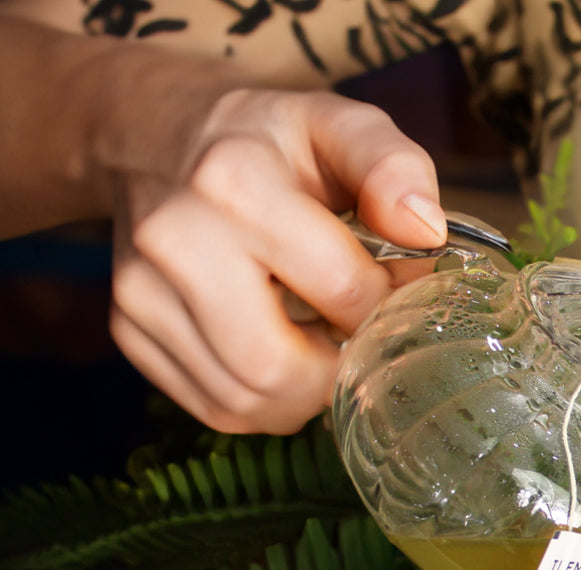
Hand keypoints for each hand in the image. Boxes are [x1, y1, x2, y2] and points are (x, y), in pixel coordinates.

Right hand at [110, 87, 446, 434]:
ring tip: (318, 347)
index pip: (343, 292)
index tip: (392, 291)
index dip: (386, 306)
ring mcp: (142, 292)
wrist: (158, 136)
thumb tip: (427, 232)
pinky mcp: (130, 330)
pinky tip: (279, 357)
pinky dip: (264, 404)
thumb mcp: (341, 125)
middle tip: (355, 339)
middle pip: (278, 369)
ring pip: (245, 402)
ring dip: (302, 396)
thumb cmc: (269, 143)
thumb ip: (395, 167)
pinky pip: (216, 408)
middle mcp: (175, 241)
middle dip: (337, 373)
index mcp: (237, 183)